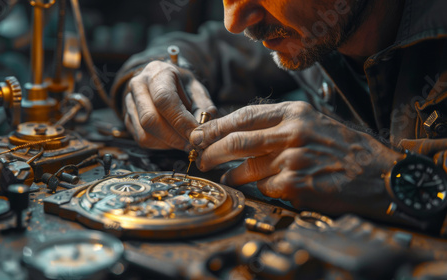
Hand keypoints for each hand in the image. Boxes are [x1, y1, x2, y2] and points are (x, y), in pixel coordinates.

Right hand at [124, 61, 216, 149]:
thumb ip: (204, 108)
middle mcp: (138, 85)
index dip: (181, 121)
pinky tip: (173, 139)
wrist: (164, 82)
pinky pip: (142, 139)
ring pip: (145, 133)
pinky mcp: (128, 119)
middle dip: (175, 137)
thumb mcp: (198, 90)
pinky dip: (161, 145)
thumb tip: (203, 130)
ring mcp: (130, 102)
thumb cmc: (182, 86)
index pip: (164, 99)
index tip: (196, 136)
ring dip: (168, 143)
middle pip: (150, 119)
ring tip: (185, 141)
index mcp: (157, 72)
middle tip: (193, 144)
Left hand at [189, 102, 402, 217]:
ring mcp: (293, 160)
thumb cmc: (343, 148)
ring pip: (247, 169)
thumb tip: (239, 130)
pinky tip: (264, 188)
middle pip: (237, 142)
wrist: (378, 174)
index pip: (243, 116)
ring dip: (232, 176)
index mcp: (294, 112)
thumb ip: (279, 124)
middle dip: (212, 152)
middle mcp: (292, 133)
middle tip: (202, 160)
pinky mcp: (296, 185)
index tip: (199, 134)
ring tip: (227, 178)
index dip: (216, 126)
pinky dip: (261, 189)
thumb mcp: (314, 121)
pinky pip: (266, 188)